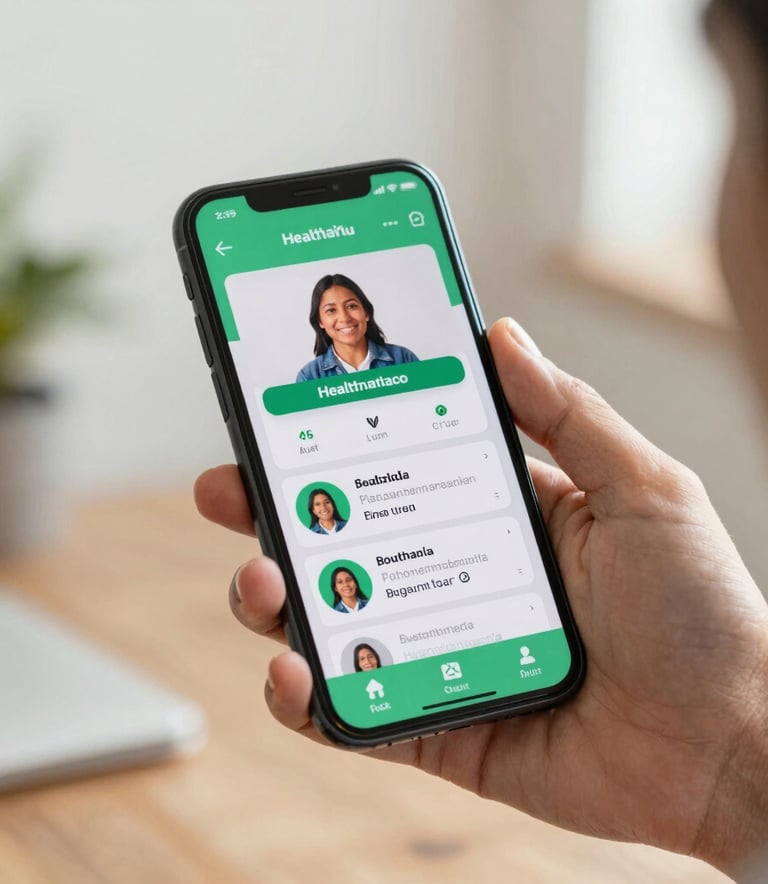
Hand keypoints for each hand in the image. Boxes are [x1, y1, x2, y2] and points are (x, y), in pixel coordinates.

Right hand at [194, 318, 767, 875]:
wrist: (731, 745)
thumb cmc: (701, 612)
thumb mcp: (642, 488)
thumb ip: (567, 414)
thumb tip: (500, 335)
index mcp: (497, 516)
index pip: (396, 466)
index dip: (335, 440)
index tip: (280, 408)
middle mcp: (456, 577)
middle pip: (344, 539)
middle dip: (274, 512)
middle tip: (227, 488)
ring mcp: (439, 651)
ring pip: (332, 620)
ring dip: (274, 598)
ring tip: (261, 580)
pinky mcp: (435, 725)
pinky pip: (354, 712)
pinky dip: (308, 698)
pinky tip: (293, 671)